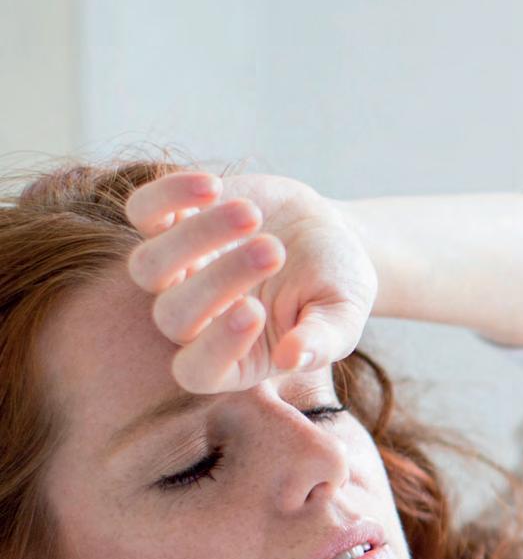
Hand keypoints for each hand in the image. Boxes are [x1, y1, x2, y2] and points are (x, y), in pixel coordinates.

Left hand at [124, 168, 378, 393]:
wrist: (327, 234)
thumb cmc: (336, 286)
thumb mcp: (343, 316)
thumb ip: (322, 341)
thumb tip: (293, 359)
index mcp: (236, 359)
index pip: (198, 371)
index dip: (214, 346)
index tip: (256, 310)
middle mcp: (196, 323)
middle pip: (172, 318)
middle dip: (220, 280)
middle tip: (275, 251)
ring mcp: (177, 273)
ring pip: (148, 267)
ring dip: (197, 236)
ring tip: (252, 214)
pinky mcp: (169, 224)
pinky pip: (142, 212)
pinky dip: (168, 195)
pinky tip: (214, 186)